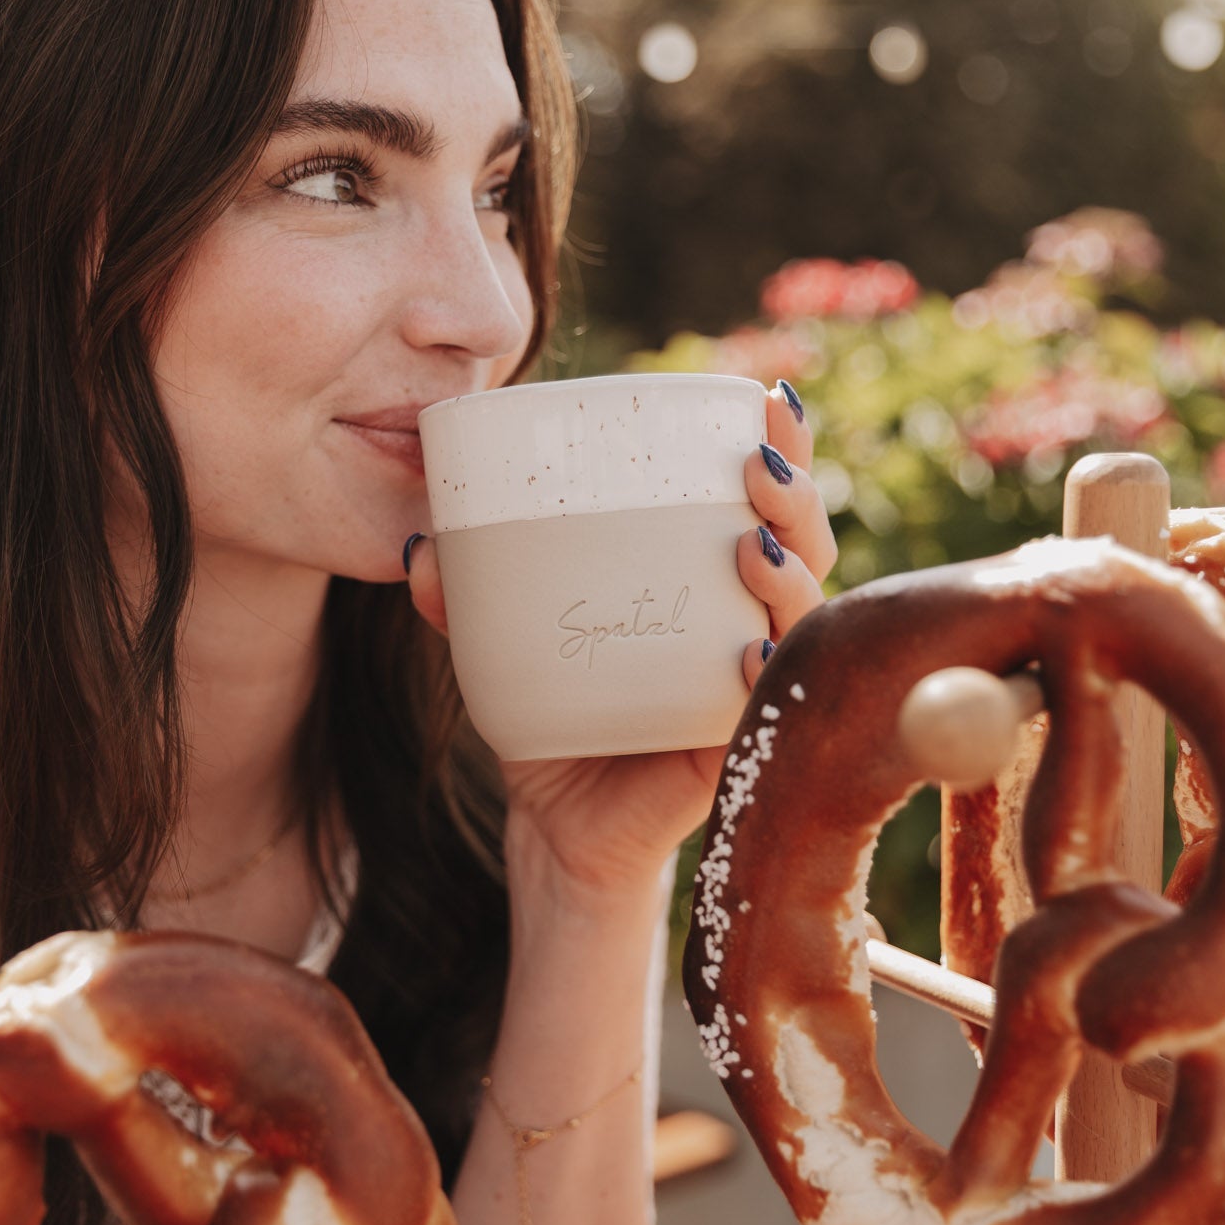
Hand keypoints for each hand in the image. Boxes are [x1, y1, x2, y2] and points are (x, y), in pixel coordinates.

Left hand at [406, 379, 835, 904]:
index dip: (781, 447)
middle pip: (802, 549)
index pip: (758, 505)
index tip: (764, 398)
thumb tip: (420, 544)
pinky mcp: (733, 744)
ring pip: (804, 618)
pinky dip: (768, 673)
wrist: (555, 825)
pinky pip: (769, 706)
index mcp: (700, 582)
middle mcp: (742, 623)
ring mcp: (747, 685)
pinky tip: (752, 650)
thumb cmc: (549, 720)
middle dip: (798, 498)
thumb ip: (463, 595)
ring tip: (754, 544)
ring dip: (792, 574)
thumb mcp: (502, 645)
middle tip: (759, 465)